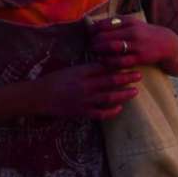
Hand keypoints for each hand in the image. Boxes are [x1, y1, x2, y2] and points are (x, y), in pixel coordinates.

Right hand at [23, 63, 140, 119]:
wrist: (38, 96)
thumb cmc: (53, 80)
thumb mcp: (71, 69)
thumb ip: (87, 68)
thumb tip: (105, 65)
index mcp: (82, 72)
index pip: (105, 67)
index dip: (119, 66)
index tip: (129, 63)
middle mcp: (85, 85)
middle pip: (111, 81)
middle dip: (127, 78)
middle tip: (139, 75)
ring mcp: (84, 100)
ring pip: (109, 97)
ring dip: (124, 94)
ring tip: (135, 91)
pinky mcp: (82, 112)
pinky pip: (100, 113)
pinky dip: (111, 111)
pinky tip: (119, 108)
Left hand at [88, 16, 175, 69]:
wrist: (166, 43)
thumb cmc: (144, 33)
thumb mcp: (132, 23)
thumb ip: (116, 23)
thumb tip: (94, 24)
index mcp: (129, 21)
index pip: (104, 24)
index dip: (93, 30)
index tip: (89, 35)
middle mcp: (132, 31)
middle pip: (105, 36)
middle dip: (94, 42)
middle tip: (90, 46)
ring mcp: (136, 45)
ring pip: (111, 48)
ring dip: (99, 51)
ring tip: (95, 53)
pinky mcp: (139, 58)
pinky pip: (120, 61)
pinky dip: (109, 62)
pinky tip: (104, 61)